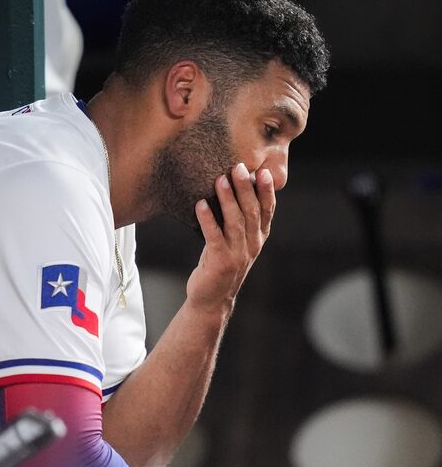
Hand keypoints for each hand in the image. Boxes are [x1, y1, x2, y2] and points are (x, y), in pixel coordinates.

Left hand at [186, 163, 274, 320]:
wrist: (211, 299)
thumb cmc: (220, 264)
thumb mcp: (234, 242)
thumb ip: (238, 221)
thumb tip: (232, 188)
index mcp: (258, 238)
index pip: (267, 211)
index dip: (266, 192)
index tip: (264, 172)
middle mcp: (252, 245)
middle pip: (252, 212)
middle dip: (246, 188)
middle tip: (239, 167)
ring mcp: (237, 255)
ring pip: (235, 222)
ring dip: (228, 199)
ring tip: (220, 179)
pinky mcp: (220, 262)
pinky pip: (214, 237)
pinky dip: (208, 219)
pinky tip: (200, 204)